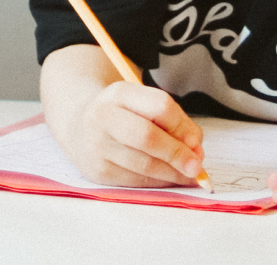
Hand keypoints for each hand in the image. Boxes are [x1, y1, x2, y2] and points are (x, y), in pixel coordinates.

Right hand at [51, 80, 207, 187]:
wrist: (79, 128)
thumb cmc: (123, 116)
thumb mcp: (143, 104)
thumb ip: (174, 121)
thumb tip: (195, 150)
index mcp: (119, 93)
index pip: (160, 106)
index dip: (183, 126)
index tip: (196, 141)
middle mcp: (103, 117)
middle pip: (148, 137)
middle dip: (177, 154)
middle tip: (196, 166)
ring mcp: (97, 146)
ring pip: (144, 165)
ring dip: (172, 173)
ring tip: (187, 175)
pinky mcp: (97, 171)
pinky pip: (136, 181)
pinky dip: (158, 182)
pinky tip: (167, 178)